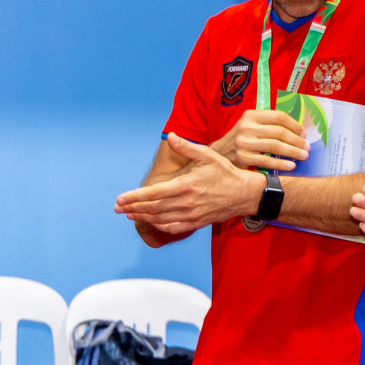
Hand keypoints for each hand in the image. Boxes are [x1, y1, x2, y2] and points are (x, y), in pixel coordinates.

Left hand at [114, 133, 261, 233]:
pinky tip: (151, 222)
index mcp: (186, 186)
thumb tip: (172, 136)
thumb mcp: (208, 156)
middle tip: (118, 208)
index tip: (120, 199)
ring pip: (161, 219)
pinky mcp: (197, 223)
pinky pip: (174, 227)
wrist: (246, 194)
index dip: (134, 196)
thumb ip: (187, 148)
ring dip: (143, 217)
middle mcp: (186, 203)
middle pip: (153, 208)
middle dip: (133, 208)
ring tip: (129, 214)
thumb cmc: (227, 174)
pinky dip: (160, 226)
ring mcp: (192, 215)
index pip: (153, 193)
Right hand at [211, 110, 308, 170]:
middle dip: (297, 140)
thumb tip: (300, 132)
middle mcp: (246, 127)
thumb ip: (271, 125)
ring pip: (275, 146)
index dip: (295, 125)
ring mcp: (243, 142)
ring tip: (303, 156)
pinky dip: (281, 164)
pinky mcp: (242, 157)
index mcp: (251, 115)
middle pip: (279, 132)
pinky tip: (291, 166)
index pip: (279, 116)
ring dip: (293, 152)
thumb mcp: (253, 126)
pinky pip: (267, 161)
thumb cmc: (244, 139)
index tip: (304, 134)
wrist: (221, 153)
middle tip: (307, 148)